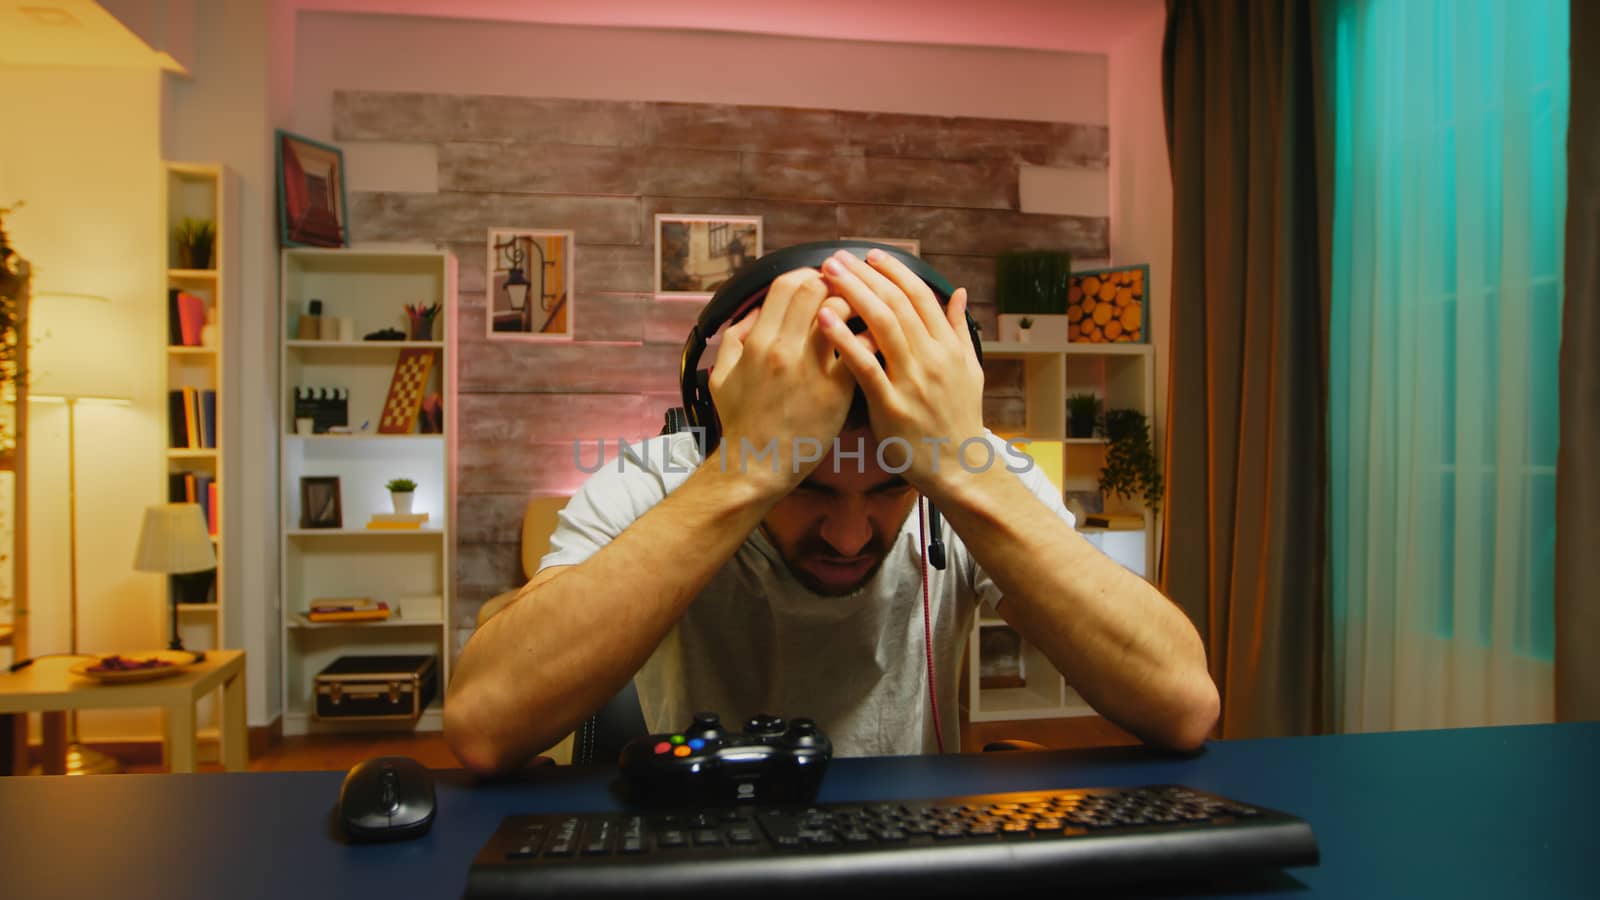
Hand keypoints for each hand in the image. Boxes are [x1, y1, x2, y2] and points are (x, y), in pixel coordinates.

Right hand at [707, 268, 857, 492]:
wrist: (756, 466)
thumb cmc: (740, 422)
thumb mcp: (721, 374)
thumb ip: (735, 336)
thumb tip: (755, 309)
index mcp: (758, 342)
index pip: (787, 283)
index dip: (807, 274)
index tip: (819, 281)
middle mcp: (785, 349)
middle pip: (816, 288)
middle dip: (834, 282)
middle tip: (845, 290)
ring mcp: (812, 369)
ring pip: (843, 311)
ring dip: (855, 304)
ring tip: (861, 310)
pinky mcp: (837, 390)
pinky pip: (861, 347)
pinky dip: (870, 335)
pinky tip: (873, 338)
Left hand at [817, 248, 986, 494]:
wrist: (959, 467)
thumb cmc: (959, 418)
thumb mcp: (970, 370)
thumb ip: (959, 330)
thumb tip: (958, 292)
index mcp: (948, 346)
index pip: (919, 296)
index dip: (894, 271)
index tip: (870, 255)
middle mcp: (932, 357)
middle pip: (896, 302)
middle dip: (865, 275)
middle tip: (837, 258)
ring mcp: (913, 380)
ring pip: (882, 324)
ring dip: (853, 294)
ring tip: (827, 275)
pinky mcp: (892, 405)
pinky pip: (865, 366)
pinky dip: (844, 339)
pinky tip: (823, 320)